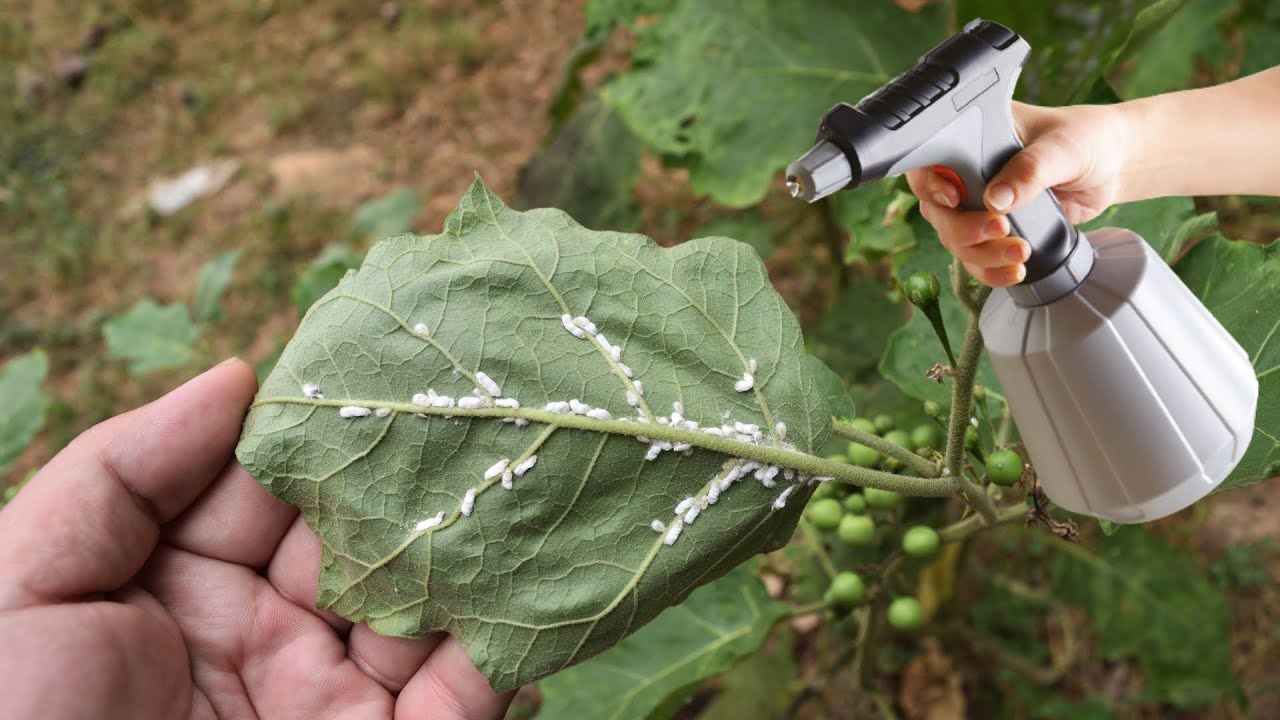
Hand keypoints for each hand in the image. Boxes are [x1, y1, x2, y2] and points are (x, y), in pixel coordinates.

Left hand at [0, 359, 514, 719]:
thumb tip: (241, 375)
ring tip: (538, 476)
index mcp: (185, 581)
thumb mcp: (20, 590)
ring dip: (483, 547)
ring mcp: (335, 698)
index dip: (332, 424)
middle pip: (367, 534)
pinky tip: (544, 586)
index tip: (395, 359)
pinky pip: (469, 696)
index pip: (278, 481)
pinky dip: (514, 645)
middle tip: (491, 405)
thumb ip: (120, 471)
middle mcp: (271, 631)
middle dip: (424, 476)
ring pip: (431, 604)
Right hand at [906, 101, 1130, 286]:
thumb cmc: (1087, 139)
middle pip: (938, 209)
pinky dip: (991, 270)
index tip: (956, 197)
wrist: (1113, 166)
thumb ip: (1030, 171)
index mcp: (975, 136)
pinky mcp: (995, 230)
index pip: (931, 161)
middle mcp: (968, 171)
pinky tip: (1014, 271)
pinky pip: (977, 257)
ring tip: (1019, 254)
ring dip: (981, 254)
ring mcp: (979, 203)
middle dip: (964, 228)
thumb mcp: (1062, 148)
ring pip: (955, 238)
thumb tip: (996, 200)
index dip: (931, 183)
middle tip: (1000, 229)